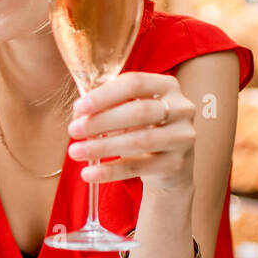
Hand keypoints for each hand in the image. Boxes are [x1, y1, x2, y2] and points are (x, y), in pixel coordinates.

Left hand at [65, 71, 195, 195]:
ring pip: (140, 141)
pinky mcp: (177, 164)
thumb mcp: (129, 112)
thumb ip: (108, 106)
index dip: (104, 95)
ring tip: (76, 152)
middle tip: (73, 130)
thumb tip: (79, 115)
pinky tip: (89, 173)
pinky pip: (139, 167)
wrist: (169, 165)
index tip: (78, 108)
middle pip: (139, 111)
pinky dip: (110, 171)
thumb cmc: (143, 129)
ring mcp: (183, 137)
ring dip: (102, 146)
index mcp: (168, 86)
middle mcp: (182, 108)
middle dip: (101, 121)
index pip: (134, 83)